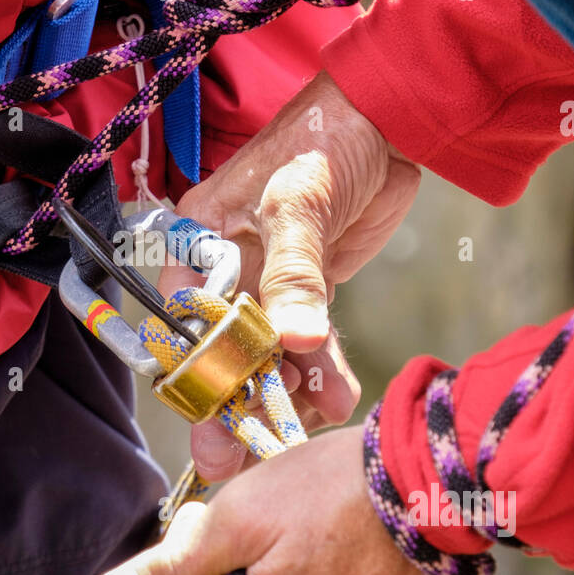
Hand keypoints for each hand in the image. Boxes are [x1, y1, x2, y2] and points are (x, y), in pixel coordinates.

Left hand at [89, 426, 440, 574]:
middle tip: (253, 508)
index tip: (205, 521)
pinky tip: (315, 523)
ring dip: (262, 556)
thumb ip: (168, 567)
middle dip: (228, 558)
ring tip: (293, 511)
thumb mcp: (236, 519)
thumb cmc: (331, 492)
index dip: (186, 568)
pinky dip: (299, 560)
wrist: (428, 473)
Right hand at [160, 71, 420, 479]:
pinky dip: (321, 371)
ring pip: (268, 354)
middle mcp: (225, 266)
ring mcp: (269, 282)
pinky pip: (307, 343)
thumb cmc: (325, 140)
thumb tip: (294, 342)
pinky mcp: (310, 289)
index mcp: (198, 241)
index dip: (196, 374)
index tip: (212, 421)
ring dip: (290, 389)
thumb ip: (295, 275)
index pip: (183, 322)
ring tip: (314, 418)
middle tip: (245, 455)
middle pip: (222, 349)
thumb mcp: (301, 203)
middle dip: (237, 400)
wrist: (389, 119)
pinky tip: (338, 395)